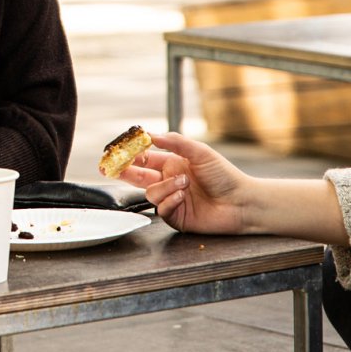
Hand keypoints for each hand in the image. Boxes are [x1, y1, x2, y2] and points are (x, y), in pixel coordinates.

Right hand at [116, 132, 249, 233]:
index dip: (130, 155)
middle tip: (109, 169)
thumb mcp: (201, 152)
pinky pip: (161, 209)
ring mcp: (171, 199)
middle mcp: (169, 180)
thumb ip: (175, 142)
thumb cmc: (224, 175)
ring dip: (164, 187)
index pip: (145, 158)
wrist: (241, 202)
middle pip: (138, 176)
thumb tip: (151, 135)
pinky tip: (182, 197)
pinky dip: (169, 201)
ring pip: (150, 193)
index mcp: (173, 163)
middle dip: (123, 172)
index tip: (118, 152)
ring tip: (183, 184)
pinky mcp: (176, 216)